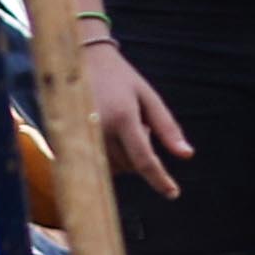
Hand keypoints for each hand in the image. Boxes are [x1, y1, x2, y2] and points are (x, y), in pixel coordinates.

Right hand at [85, 43, 190, 197]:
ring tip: (120, 126)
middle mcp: (100, 129)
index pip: (144, 159)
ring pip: (114, 167)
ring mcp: (80, 136)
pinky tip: (107, 136)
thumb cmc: (120, 78)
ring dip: (125, 156)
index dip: (160, 180)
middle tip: (138, 126)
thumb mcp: (148, 97)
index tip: (173, 193)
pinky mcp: (67, 141)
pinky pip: (96, 165)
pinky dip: (109, 158)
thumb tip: (187, 155)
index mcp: (123, 117)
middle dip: (141, 154)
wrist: (81, 60)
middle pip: (130, 165)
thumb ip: (167, 127)